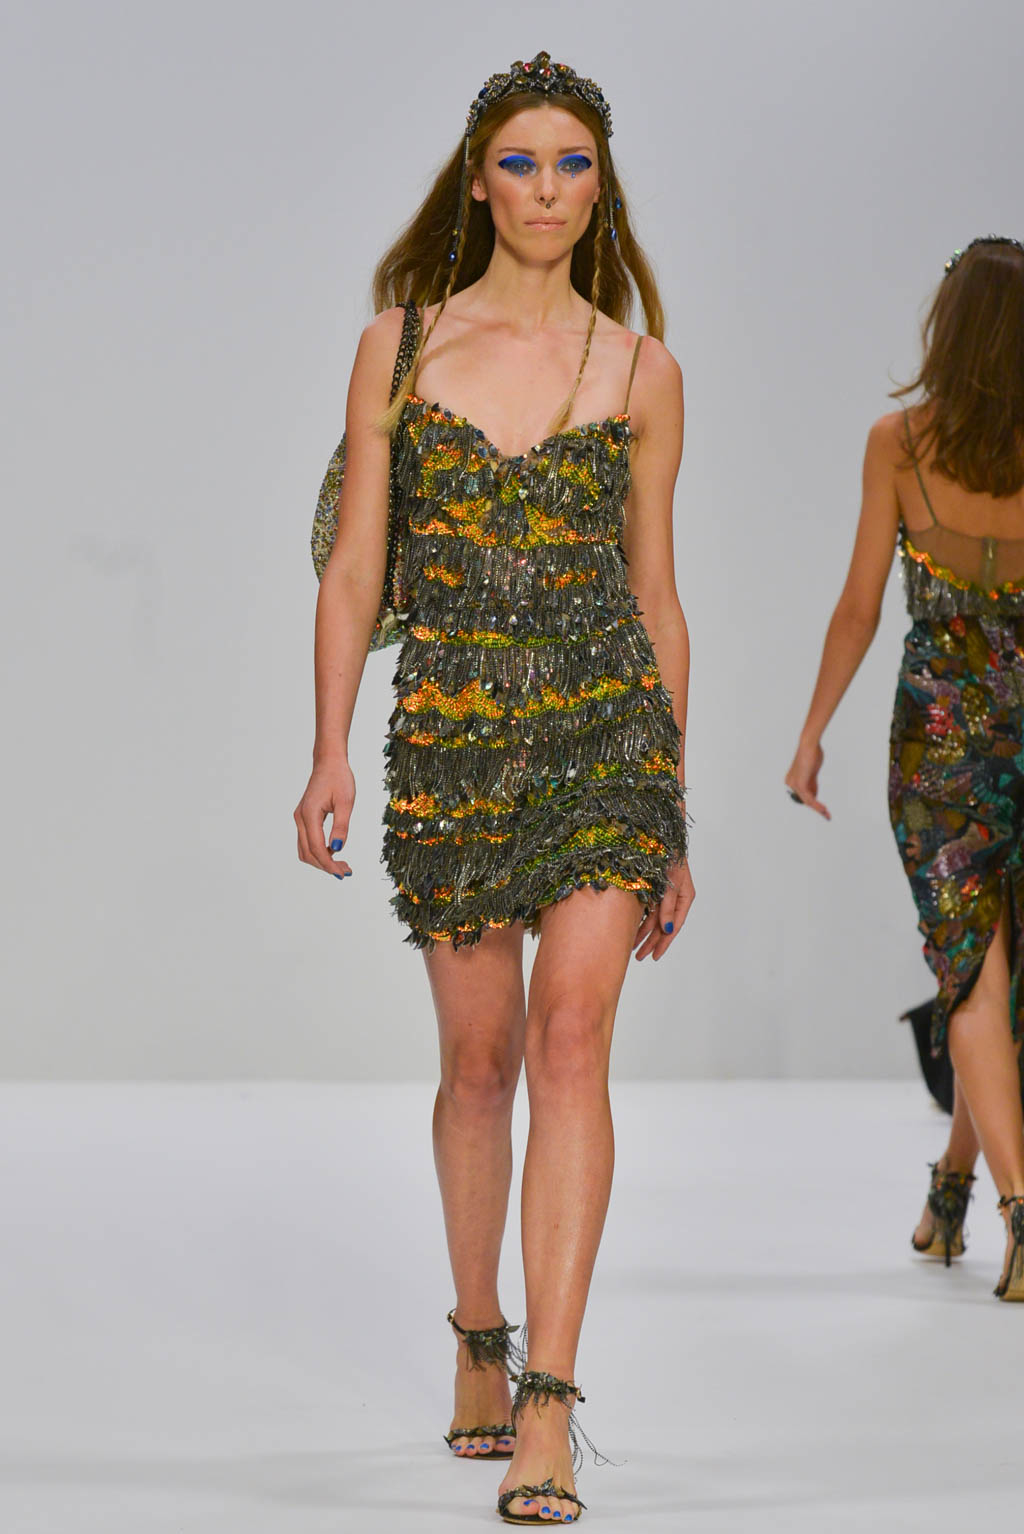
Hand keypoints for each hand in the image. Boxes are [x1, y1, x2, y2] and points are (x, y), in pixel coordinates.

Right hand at [294, 758, 355, 878]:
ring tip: (341, 865)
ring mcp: (300, 818)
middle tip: (345, 872)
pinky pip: (307, 841)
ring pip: (305, 849)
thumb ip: (341, 826)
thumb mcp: (345, 802)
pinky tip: (333, 853)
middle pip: (308, 853)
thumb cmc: (339, 778)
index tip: (343, 872)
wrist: (329, 762)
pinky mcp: (304, 818)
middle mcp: (301, 818)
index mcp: (309, 814)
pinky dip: (318, 851)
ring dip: (321, 861)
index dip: (329, 864)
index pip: (316, 848)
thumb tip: (338, 849)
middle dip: (326, 866)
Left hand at [633, 858, 693, 959]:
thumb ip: (668, 906)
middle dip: (651, 943)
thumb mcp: (670, 882)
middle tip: (639, 957)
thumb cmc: (669, 854)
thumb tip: (667, 930)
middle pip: (663, 926)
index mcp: (685, 897)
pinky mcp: (653, 889)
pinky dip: (639, 921)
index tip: (655, 956)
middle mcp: (675, 898)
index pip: (674, 926)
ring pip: (653, 920)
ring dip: (643, 934)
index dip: (664, 943)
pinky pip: (647, 910)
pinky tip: (631, 930)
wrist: (658, 834)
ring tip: (633, 948)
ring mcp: (664, 894)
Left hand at [784, 739, 830, 818]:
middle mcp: (790, 783)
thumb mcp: (812, 773)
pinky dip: (817, 804)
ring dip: (818, 808)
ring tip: (826, 815)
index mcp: (791, 781)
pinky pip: (809, 798)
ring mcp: (793, 784)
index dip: (813, 803)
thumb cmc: (812, 755)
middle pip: (804, 800)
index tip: (822, 809)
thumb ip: (812, 784)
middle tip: (826, 814)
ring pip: (807, 801)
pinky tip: (823, 809)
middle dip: (816, 807)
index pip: (803, 795)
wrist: (809, 745)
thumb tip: (814, 796)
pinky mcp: (799, 784)